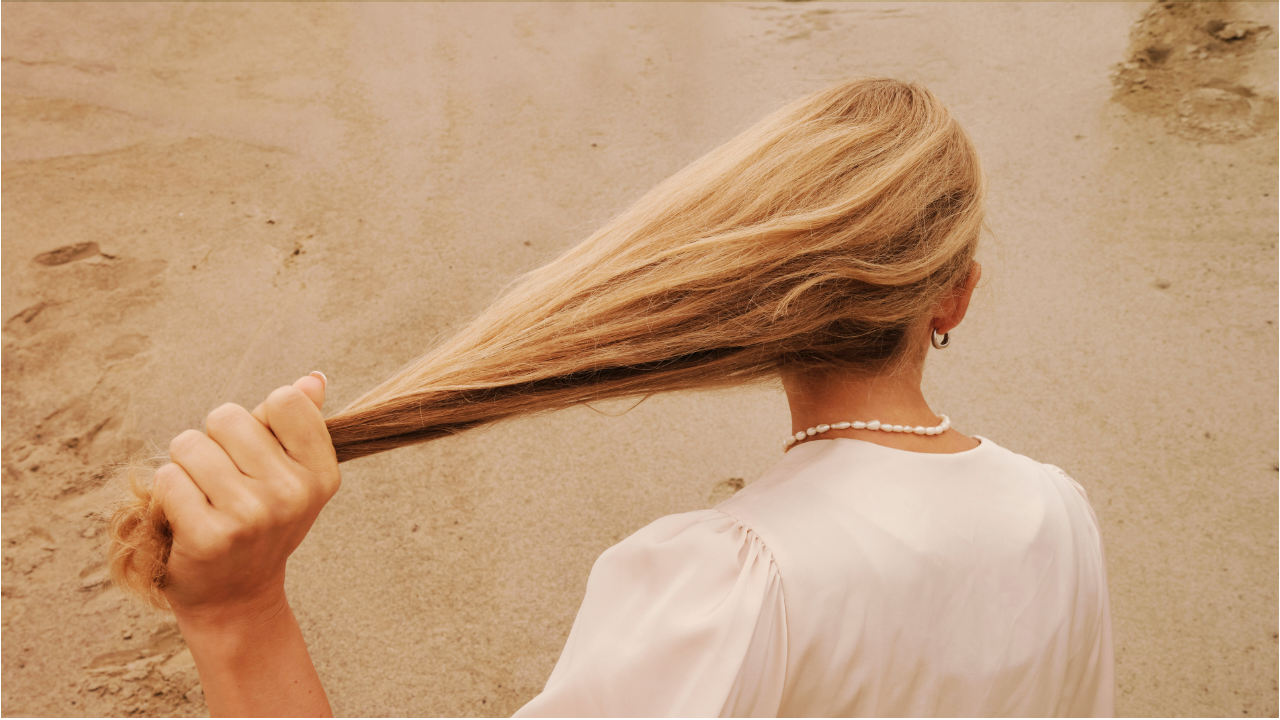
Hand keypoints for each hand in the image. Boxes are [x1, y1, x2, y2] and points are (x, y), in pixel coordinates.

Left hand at [156, 373, 339, 619]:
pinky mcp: (210, 537)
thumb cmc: (261, 522)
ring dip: (184, 466)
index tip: (257, 453)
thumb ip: (300, 423)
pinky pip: (167, 479)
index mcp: (321, 472)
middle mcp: (293, 493)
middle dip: (213, 440)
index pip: (285, 400)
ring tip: (202, 496)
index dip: (259, 419)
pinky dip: (166, 493)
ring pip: (190, 444)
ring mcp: (252, 516)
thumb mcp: (293, 475)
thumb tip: (313, 378)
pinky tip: (184, 516)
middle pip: (227, 416)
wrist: (235, 596)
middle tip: (222, 480)